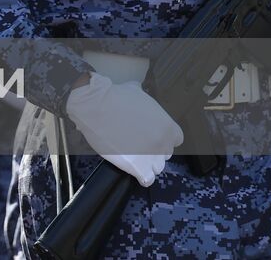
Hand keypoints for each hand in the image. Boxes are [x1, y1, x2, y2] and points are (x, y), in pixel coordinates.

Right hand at [65, 73, 183, 185]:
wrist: (96, 106)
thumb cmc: (114, 97)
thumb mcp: (136, 92)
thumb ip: (144, 99)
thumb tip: (139, 91)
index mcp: (168, 127)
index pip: (175, 139)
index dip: (161, 138)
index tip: (150, 136)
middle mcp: (163, 143)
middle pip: (164, 154)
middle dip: (152, 150)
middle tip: (136, 143)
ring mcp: (152, 157)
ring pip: (156, 167)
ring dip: (146, 163)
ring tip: (132, 155)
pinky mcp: (137, 167)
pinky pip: (147, 179)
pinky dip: (142, 176)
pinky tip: (134, 169)